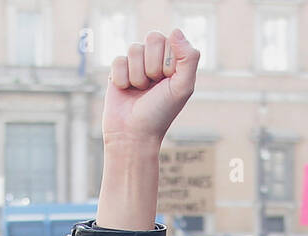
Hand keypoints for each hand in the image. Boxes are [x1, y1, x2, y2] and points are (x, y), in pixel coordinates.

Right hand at [103, 30, 198, 150]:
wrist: (133, 134)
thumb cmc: (160, 113)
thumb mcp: (182, 87)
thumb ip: (188, 58)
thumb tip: (176, 30)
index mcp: (174, 62)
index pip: (170, 40)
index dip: (168, 62)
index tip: (168, 82)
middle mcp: (156, 59)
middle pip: (152, 38)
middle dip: (153, 66)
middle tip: (153, 86)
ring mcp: (136, 63)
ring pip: (134, 49)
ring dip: (138, 75)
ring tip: (139, 91)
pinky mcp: (118, 70)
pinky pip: (118, 60)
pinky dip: (122, 79)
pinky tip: (125, 90)